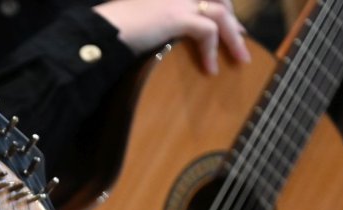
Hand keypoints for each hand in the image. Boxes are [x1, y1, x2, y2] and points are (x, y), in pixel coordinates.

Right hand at [94, 0, 251, 74]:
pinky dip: (213, 51)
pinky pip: (207, 32)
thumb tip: (165, 32)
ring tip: (241, 58)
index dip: (222, 4)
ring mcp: (179, 0)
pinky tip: (211, 69)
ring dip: (234, 37)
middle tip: (241, 37)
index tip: (230, 20)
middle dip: (233, 19)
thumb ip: (158, 17)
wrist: (101, 31)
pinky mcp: (176, 16)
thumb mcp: (140, 15)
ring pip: (220, 13)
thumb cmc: (112, 28)